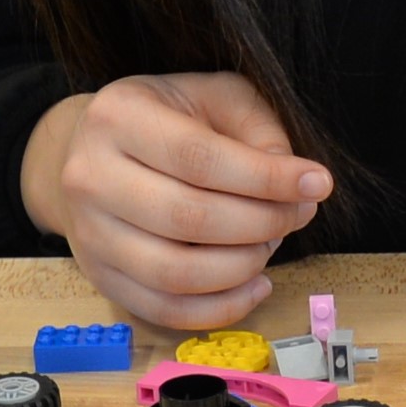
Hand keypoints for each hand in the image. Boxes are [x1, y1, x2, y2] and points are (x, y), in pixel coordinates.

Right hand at [17, 74, 328, 330]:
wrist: (89, 152)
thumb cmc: (165, 119)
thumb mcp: (215, 97)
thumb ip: (259, 131)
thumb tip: (294, 186)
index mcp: (118, 117)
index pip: (199, 158)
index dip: (265, 178)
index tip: (316, 184)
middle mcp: (90, 176)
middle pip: (188, 218)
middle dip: (261, 222)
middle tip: (296, 214)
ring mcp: (89, 234)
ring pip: (176, 273)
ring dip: (243, 266)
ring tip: (271, 243)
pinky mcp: (100, 277)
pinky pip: (165, 310)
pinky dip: (222, 307)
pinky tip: (256, 283)